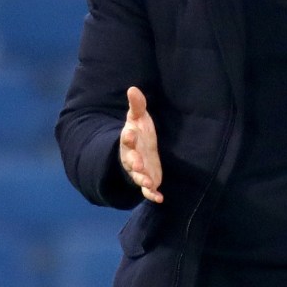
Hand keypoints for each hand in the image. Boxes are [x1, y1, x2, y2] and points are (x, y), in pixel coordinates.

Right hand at [119, 86, 163, 202]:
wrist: (139, 151)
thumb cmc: (139, 132)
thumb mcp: (138, 118)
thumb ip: (137, 105)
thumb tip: (133, 88)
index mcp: (129, 140)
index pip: (126, 138)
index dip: (128, 136)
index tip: (130, 133)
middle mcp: (131, 157)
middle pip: (130, 160)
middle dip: (134, 162)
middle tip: (138, 164)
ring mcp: (138, 170)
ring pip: (138, 177)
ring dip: (142, 180)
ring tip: (148, 183)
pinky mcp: (147, 180)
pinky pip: (147, 190)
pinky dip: (152, 194)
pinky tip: (159, 198)